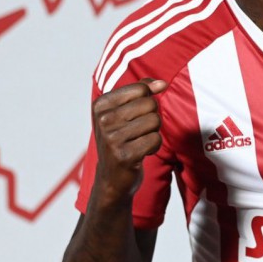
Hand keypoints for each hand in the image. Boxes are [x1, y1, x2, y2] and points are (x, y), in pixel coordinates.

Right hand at [90, 79, 166, 200]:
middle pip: (150, 104)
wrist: (112, 178)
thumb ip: (142, 91)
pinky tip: (140, 153)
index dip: (147, 102)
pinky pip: (156, 140)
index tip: (136, 116)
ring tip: (138, 142)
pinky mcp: (124, 156)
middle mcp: (103, 119)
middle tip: (138, 132)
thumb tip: (162, 83)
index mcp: (101, 104)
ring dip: (153, 133)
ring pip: (155, 121)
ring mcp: (112, 138)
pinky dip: (154, 147)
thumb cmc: (121, 139)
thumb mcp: (124, 111)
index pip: (141, 89)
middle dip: (151, 118)